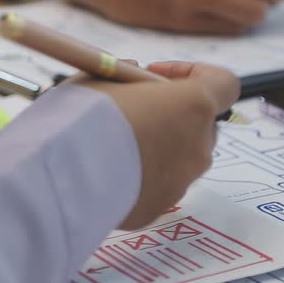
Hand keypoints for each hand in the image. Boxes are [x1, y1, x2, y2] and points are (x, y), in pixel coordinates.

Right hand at [77, 62, 239, 229]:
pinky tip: (102, 170)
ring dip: (155, 147)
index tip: (155, 75)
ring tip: (110, 143)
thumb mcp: (101, 77)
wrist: (60, 175)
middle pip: (202, 124)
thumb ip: (126, 76)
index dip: (194, 73)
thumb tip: (133, 75)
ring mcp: (180, 182)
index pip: (223, 83)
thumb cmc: (83, 115)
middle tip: (135, 109)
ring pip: (178, 159)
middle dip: (173, 114)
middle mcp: (197, 146)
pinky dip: (137, 177)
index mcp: (193, 105)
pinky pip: (154, 186)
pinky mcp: (157, 209)